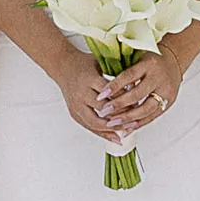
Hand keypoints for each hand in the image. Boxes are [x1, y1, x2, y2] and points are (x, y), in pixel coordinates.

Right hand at [49, 40, 167, 140]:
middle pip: (103, 109)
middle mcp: (81, 94)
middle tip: (135, 118)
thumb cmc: (84, 63)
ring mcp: (76, 105)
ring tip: (127, 131)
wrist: (62, 66)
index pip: (109, 93)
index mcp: (89, 79)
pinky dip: (103, 134)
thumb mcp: (100, 63)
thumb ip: (116, 72)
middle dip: (120, 115)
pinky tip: (116, 137)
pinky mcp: (74, 113)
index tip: (137, 102)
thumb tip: (136, 84)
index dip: (123, 99)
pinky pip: (90, 127)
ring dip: (112, 128)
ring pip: (96, 122)